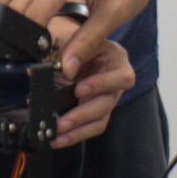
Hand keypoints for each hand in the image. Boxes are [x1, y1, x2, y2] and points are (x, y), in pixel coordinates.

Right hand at [0, 0, 175, 81]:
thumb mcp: (114, 14)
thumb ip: (87, 42)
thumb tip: (66, 67)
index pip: (34, 12)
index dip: (31, 41)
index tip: (37, 61)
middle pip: (15, 2)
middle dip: (18, 31)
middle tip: (32, 54)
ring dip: (13, 16)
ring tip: (31, 39)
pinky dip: (17, 4)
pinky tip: (33, 21)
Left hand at [47, 18, 133, 147]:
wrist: (76, 49)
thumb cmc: (81, 43)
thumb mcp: (81, 38)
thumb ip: (76, 49)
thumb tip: (68, 69)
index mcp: (118, 60)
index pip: (120, 77)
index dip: (100, 85)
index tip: (79, 90)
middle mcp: (117, 83)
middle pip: (107, 104)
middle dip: (82, 114)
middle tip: (62, 122)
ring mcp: (108, 100)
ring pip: (99, 121)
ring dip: (77, 130)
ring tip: (57, 135)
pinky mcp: (98, 113)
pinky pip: (90, 127)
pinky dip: (74, 134)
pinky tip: (58, 139)